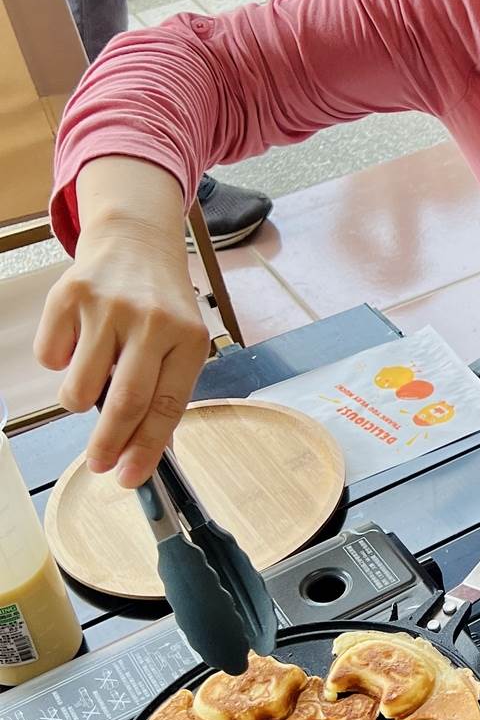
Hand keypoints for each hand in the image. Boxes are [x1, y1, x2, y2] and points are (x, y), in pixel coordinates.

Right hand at [34, 222, 208, 487]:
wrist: (136, 241)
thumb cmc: (162, 305)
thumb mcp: (182, 343)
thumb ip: (166, 393)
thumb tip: (147, 455)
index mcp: (188, 339)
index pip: (167, 405)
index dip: (147, 448)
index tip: (130, 477)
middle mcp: (152, 321)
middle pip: (125, 402)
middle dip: (108, 444)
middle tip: (99, 465)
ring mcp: (109, 306)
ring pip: (79, 387)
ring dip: (79, 401)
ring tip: (92, 382)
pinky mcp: (70, 295)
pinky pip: (51, 357)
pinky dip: (59, 363)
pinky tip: (80, 340)